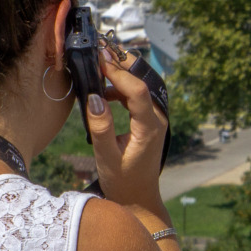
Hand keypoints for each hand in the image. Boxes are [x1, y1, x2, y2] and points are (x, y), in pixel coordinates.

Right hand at [85, 46, 169, 220]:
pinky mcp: (148, 121)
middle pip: (143, 82)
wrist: (138, 198)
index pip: (138, 91)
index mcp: (150, 128)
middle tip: (98, 52)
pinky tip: (103, 92)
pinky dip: (120, 88)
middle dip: (122, 65)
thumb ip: (101, 128)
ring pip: (140, 86)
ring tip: (96, 69)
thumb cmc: (122, 182)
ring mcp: (155, 119)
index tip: (100, 59)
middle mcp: (157, 119)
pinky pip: (137, 96)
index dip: (119, 73)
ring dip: (120, 75)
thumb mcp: (106, 158)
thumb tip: (94, 97)